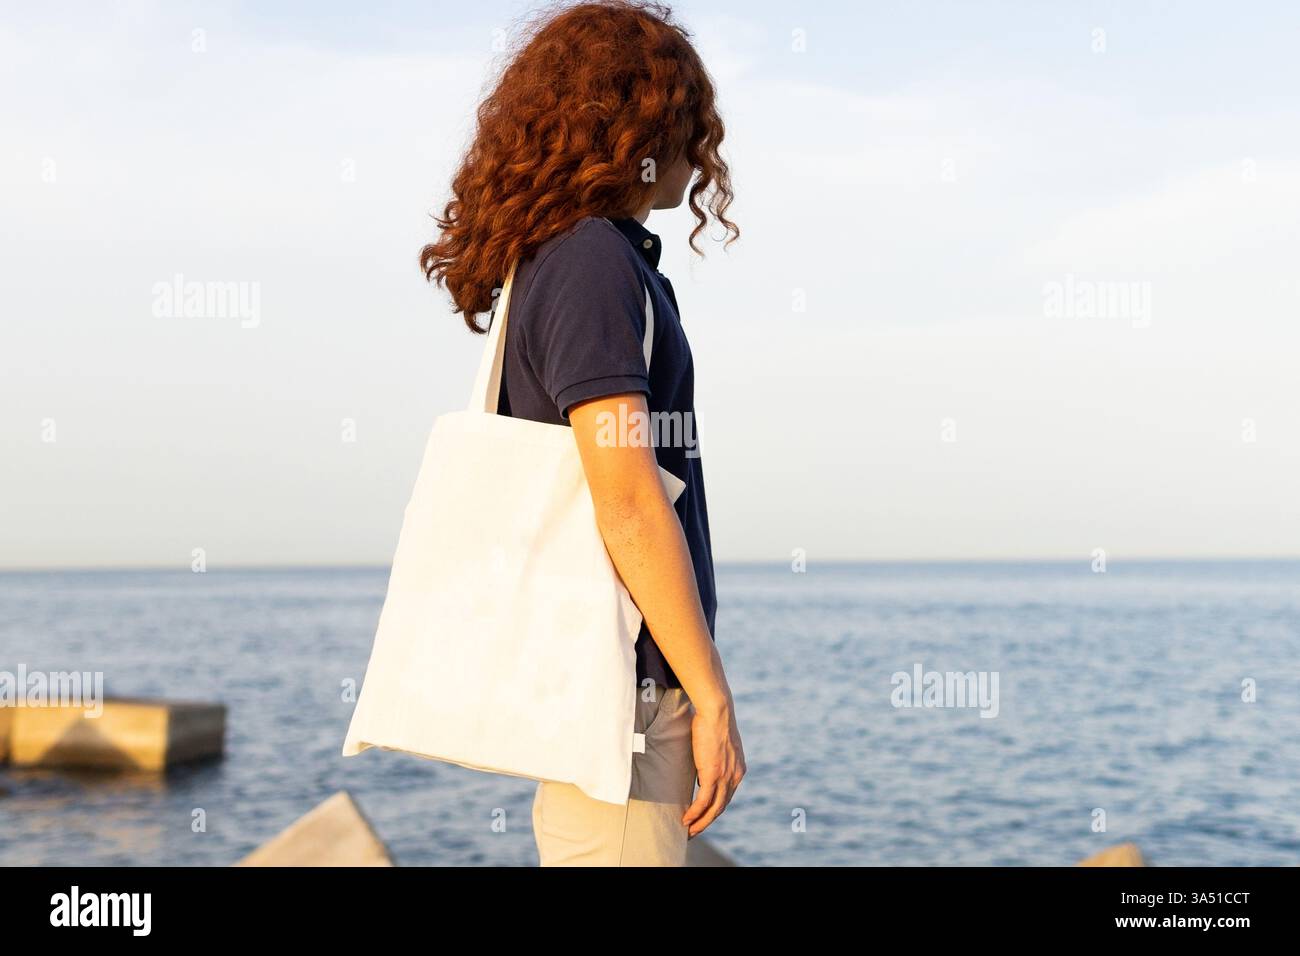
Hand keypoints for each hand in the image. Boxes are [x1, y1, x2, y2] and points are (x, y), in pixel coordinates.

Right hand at [682, 698, 745, 837]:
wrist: (717, 710)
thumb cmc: (713, 720)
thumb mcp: (717, 744)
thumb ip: (713, 759)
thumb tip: (702, 768)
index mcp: (738, 770)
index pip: (727, 796)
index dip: (715, 809)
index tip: (703, 816)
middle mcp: (735, 776)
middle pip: (722, 807)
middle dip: (708, 821)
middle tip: (695, 831)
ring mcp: (725, 777)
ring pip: (714, 808)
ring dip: (701, 822)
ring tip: (689, 831)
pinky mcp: (713, 774)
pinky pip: (704, 801)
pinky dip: (695, 812)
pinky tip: (686, 820)